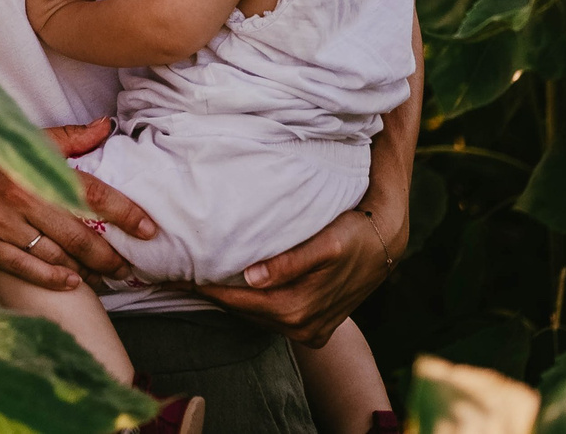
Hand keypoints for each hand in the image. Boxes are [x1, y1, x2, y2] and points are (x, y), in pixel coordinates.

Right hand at [0, 138, 154, 294]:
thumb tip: (105, 126)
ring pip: (55, 254)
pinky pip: (25, 269)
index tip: (148, 229)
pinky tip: (71, 284)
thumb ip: (64, 138)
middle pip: (78, 232)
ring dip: (85, 271)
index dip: (123, 211)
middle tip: (129, 269)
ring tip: (105, 279)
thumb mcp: (16, 139)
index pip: (88, 190)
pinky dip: (52, 279)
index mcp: (31, 168)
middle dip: (109, 255)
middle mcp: (19, 196)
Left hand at [192, 200, 400, 343]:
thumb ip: (290, 263)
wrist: (386, 243)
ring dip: (231, 302)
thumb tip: (252, 277)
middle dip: (214, 296)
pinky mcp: (316, 327)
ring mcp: (311, 331)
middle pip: (246, 312)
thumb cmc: (352, 234)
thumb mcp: (325, 244)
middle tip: (179, 279)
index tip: (179, 279)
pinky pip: (273, 318)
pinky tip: (235, 291)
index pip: (241, 302)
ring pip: (258, 317)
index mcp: (300, 308)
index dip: (210, 291)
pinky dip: (252, 306)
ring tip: (200, 282)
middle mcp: (304, 327)